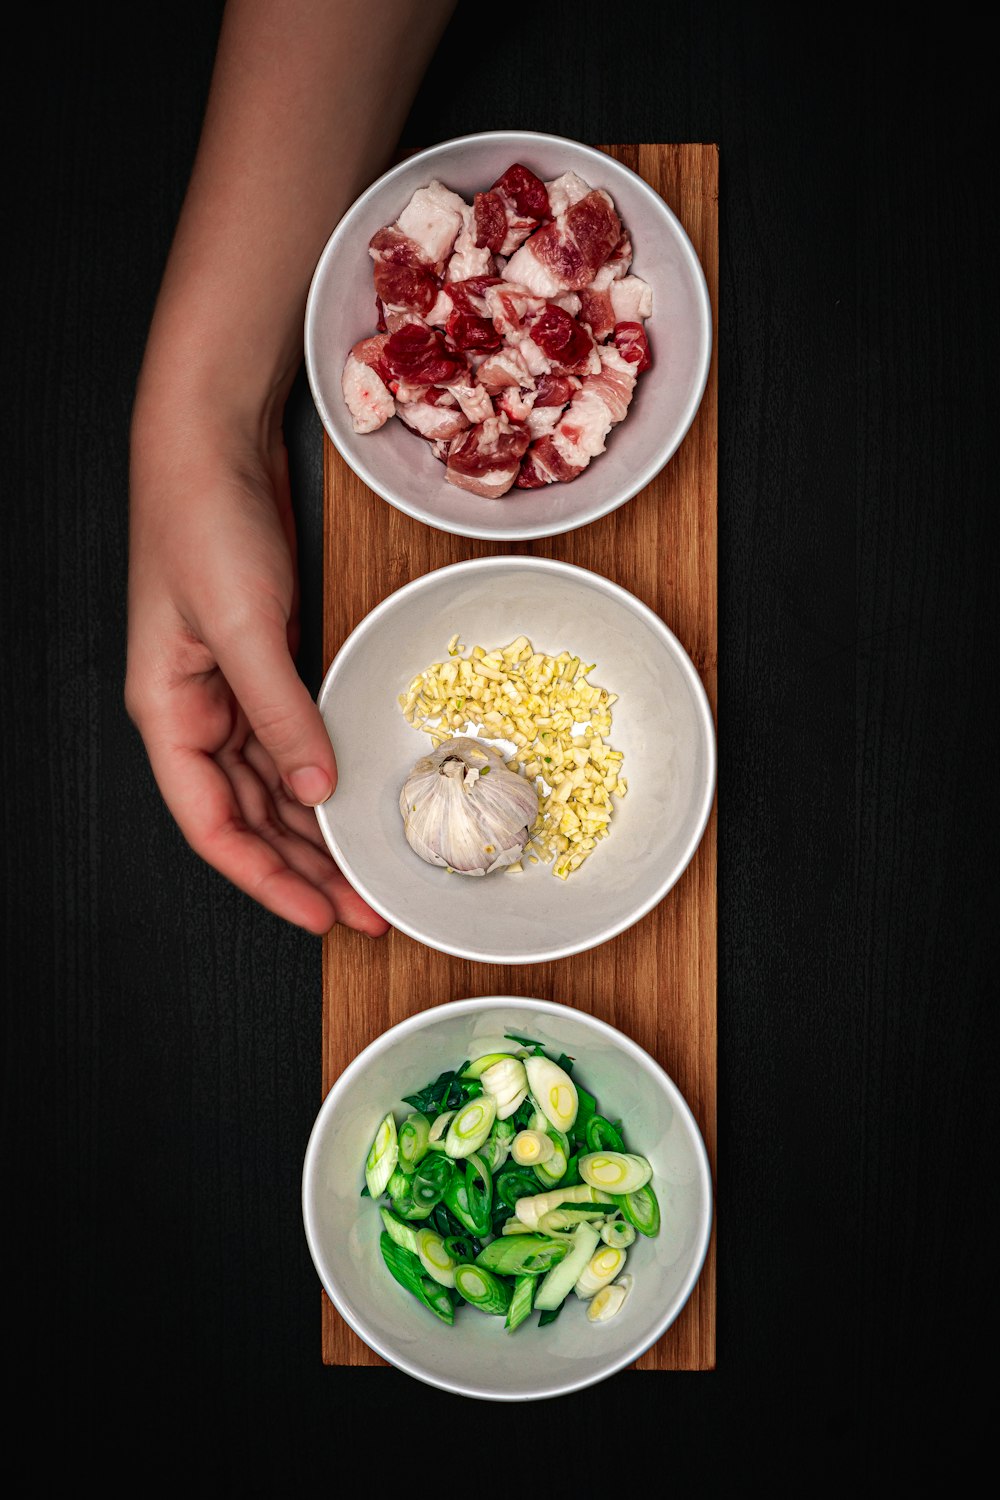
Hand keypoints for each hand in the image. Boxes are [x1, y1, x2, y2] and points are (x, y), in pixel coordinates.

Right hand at [126, 417, 389, 937]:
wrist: (212, 441)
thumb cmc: (201, 523)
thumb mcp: (242, 624)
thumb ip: (279, 712)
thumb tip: (315, 790)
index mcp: (168, 713)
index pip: (211, 824)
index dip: (265, 879)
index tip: (320, 915)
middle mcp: (196, 712)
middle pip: (249, 816)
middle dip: (305, 867)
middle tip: (366, 907)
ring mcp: (230, 689)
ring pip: (274, 786)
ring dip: (318, 832)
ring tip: (368, 871)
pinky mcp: (265, 662)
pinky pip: (293, 740)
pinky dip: (323, 773)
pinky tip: (355, 799)